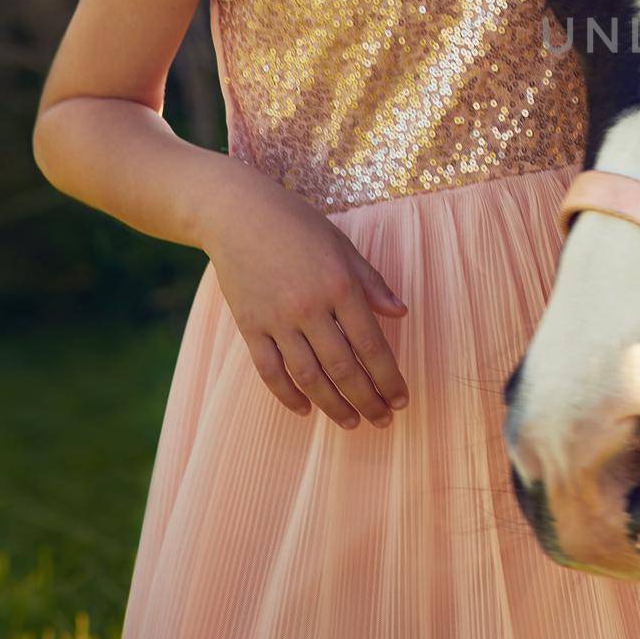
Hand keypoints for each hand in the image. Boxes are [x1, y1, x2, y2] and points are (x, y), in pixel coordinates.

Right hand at [204, 181, 409, 428]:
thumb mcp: (344, 247)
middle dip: (366, 399)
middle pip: (343, 368)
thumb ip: (372, 284)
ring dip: (332, 405)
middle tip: (383, 420)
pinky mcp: (249, 325)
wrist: (238, 214)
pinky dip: (287, 394)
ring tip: (351, 423)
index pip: (371, 345)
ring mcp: (277, 319)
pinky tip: (305, 409)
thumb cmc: (299, 226)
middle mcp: (310, 308)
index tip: (401, 399)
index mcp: (340, 286)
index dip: (388, 377)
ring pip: (308, 376)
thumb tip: (401, 313)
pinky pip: (270, 370)